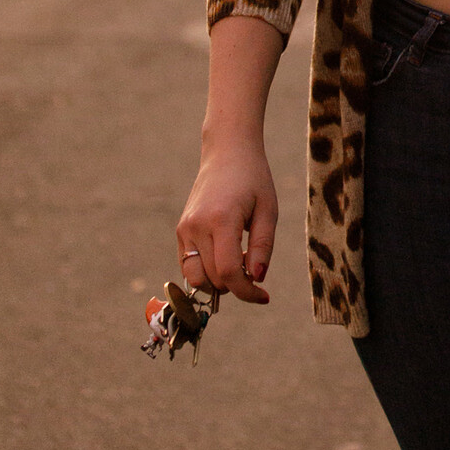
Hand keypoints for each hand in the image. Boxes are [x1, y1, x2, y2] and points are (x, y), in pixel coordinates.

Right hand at [176, 143, 276, 305]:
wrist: (227, 153)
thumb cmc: (253, 179)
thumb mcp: (268, 210)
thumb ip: (262, 247)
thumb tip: (256, 279)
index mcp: (221, 220)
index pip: (228, 272)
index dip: (247, 292)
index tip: (264, 297)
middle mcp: (197, 226)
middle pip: (212, 280)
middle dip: (235, 285)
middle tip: (254, 270)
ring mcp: (185, 229)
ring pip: (196, 279)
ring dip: (218, 282)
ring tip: (238, 263)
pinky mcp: (180, 230)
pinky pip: (188, 266)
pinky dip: (205, 272)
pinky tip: (224, 256)